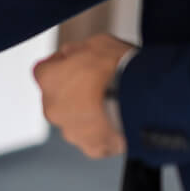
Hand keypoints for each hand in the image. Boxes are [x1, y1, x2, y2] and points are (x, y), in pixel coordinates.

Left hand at [34, 34, 131, 158]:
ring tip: (115, 106)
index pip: (46, 70)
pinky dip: (105, 133)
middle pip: (59, 99)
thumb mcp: (97, 43)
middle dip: (76, 94)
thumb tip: (69, 55)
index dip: (65, 66)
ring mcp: (71, 131)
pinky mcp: (91, 148)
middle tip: (102, 87)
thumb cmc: (120, 68)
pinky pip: (95, 140)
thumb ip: (76, 50)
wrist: (143, 100)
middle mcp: (52, 108)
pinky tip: (121, 122)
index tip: (82, 65)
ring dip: (90, 115)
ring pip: (76, 121)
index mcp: (48, 78)